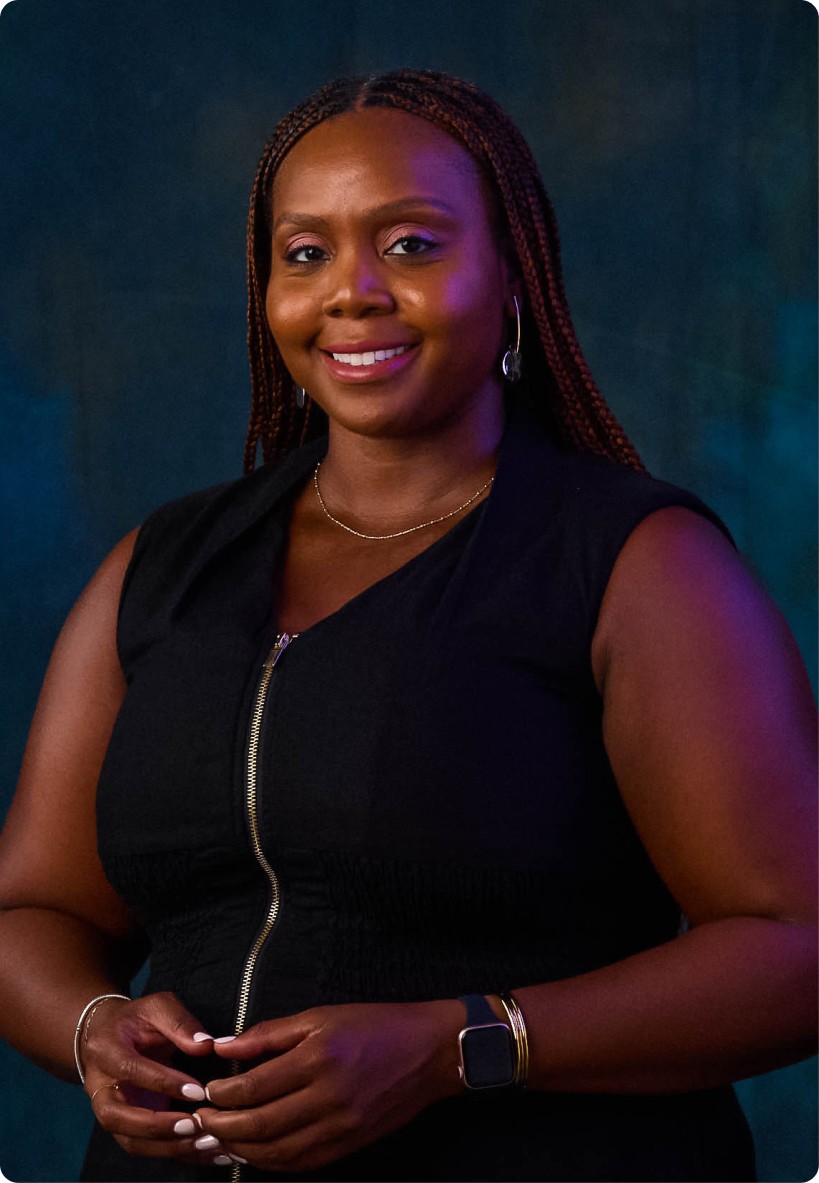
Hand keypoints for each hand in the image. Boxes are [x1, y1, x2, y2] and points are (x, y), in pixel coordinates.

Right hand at [82, 991, 234, 1164]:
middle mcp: (100, 1087)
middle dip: (155, 1126)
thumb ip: (180, 1023)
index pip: (130, 1071)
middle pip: (116, 1117)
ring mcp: (110, 1111)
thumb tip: (207, 1045)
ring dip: (167, 1147)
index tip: (197, 1090)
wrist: (109, 1035)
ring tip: (206, 1143)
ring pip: (128, 1141)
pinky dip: (175, 1154)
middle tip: (194, 1125)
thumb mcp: (157, 1006)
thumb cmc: (138, 1020)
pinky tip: (206, 1151)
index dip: (162, 1083)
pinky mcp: (124, 1127)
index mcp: (105, 1050)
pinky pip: (145, 1148)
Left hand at [197, 1000, 463, 1172]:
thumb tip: (224, 1048)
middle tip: (199, 1123)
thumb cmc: (375, 1025)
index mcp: (319, 1057)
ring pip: (278, 1152)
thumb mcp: (321, 1016)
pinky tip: (254, 1153)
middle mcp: (328, 1096)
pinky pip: (301, 1162)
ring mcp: (340, 1126)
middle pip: (260, 1125)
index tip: (204, 1092)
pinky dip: (272, 1162)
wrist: (430, 1053)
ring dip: (241, 1150)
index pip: (255, 1087)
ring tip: (218, 1141)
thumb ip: (270, 1034)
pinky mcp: (350, 1145)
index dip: (222, 1095)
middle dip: (222, 1128)